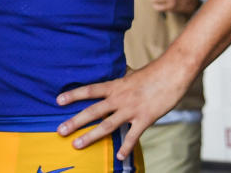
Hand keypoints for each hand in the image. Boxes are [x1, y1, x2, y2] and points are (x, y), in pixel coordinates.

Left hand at [55, 57, 190, 160]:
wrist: (172, 73)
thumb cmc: (153, 73)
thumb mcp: (131, 75)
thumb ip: (121, 80)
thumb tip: (117, 76)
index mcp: (114, 86)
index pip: (89, 90)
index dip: (73, 95)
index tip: (58, 101)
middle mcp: (119, 98)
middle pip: (92, 111)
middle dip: (75, 122)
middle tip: (60, 130)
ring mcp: (131, 110)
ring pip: (107, 125)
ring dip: (91, 136)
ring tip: (77, 145)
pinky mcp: (145, 119)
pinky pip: (133, 136)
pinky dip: (126, 147)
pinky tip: (119, 156)